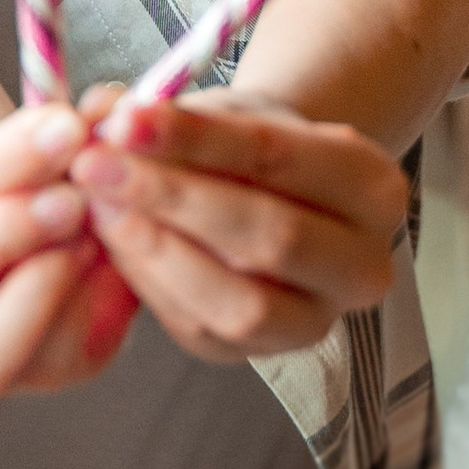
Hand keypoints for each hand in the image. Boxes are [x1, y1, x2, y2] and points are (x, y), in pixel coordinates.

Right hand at [0, 101, 140, 406]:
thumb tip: (90, 120)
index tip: (62, 129)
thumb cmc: (21, 174)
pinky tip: (114, 262)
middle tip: (69, 197)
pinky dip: (91, 310)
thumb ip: (45, 134)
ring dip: (36, 297)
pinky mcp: (43, 374)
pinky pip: (56, 362)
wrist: (51, 217)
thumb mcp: (20, 147)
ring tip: (91, 237)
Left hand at [72, 87, 407, 361]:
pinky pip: (201, 329)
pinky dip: (149, 283)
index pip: (279, 158)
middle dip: (171, 199)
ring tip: (96, 204)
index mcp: (374, 187)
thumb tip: (101, 114)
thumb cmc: (243, 149)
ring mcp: (319, 321)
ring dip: (157, 251)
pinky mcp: (260, 354)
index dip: (194, 139)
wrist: (262, 197)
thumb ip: (169, 114)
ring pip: (243, 304)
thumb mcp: (222, 113)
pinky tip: (110, 241)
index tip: (122, 119)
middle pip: (271, 238)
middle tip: (93, 165)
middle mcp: (365, 265)